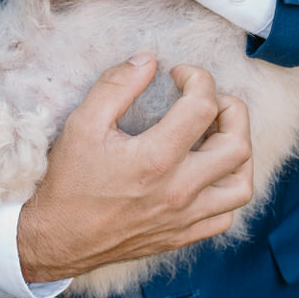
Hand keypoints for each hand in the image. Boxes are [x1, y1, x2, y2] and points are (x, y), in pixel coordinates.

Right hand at [17, 56, 252, 281]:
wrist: (56, 238)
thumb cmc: (69, 181)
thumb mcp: (83, 123)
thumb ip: (116, 85)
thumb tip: (148, 59)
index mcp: (155, 158)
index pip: (203, 106)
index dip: (198, 78)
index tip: (180, 74)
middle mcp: (179, 190)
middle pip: (237, 145)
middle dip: (231, 110)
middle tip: (210, 99)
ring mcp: (184, 217)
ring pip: (242, 184)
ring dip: (238, 153)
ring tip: (217, 135)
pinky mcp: (182, 236)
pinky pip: (226, 215)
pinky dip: (226, 190)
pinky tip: (207, 173)